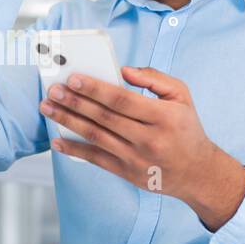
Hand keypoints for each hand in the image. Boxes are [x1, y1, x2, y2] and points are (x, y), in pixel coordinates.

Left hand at [39, 66, 244, 231]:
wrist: (197, 173)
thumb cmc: (186, 129)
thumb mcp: (181, 97)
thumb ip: (155, 78)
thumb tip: (123, 70)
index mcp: (163, 117)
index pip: (122, 100)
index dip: (95, 89)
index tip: (73, 78)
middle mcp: (148, 139)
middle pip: (104, 118)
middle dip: (74, 102)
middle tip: (52, 90)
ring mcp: (136, 158)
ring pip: (95, 137)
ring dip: (67, 121)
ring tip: (47, 107)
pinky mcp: (127, 173)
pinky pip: (96, 159)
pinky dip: (74, 150)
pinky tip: (56, 140)